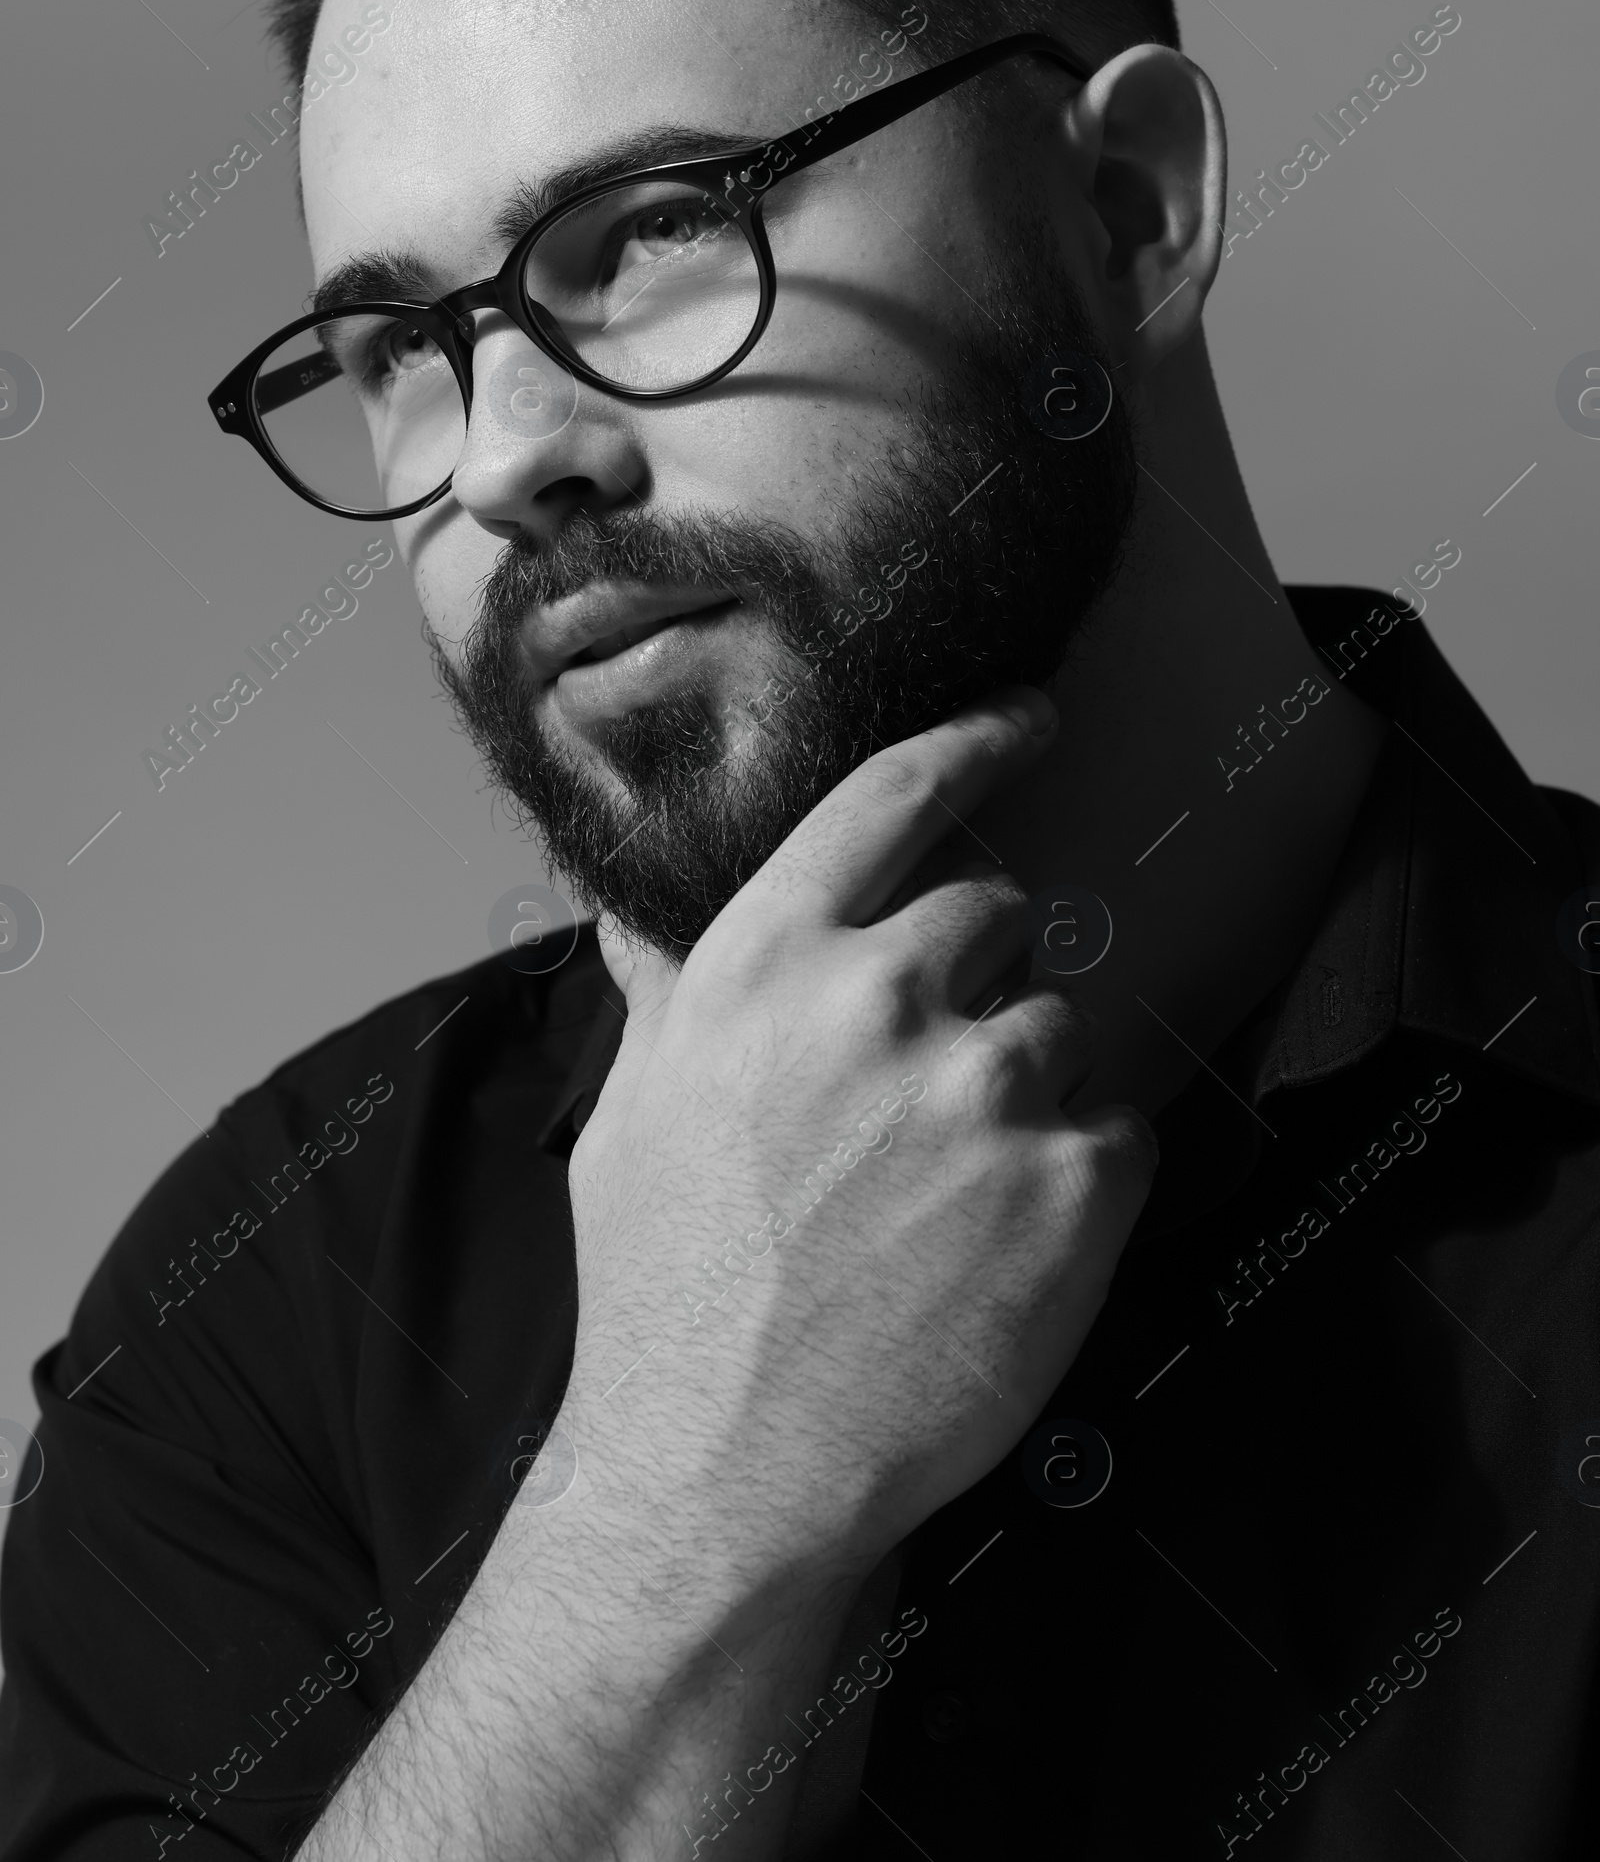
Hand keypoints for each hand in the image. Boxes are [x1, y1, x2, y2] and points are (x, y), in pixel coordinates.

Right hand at [562, 688, 1156, 1587]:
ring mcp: (985, 1086)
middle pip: (995, 914)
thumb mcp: (634, 1111)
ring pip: (1059, 1027)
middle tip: (930, 1091)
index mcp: (764, 962)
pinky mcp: (1071, 1181)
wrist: (724, 1475)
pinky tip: (1003, 1248)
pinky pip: (1121, 1130)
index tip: (1028, 718)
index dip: (976, 740)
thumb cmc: (664, 1296)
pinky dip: (1082, 1177)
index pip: (893, 797)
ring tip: (950, 1200)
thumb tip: (635, 910)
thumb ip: (666, 989)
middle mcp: (877, 997)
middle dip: (978, 981)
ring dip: (1025, 1090)